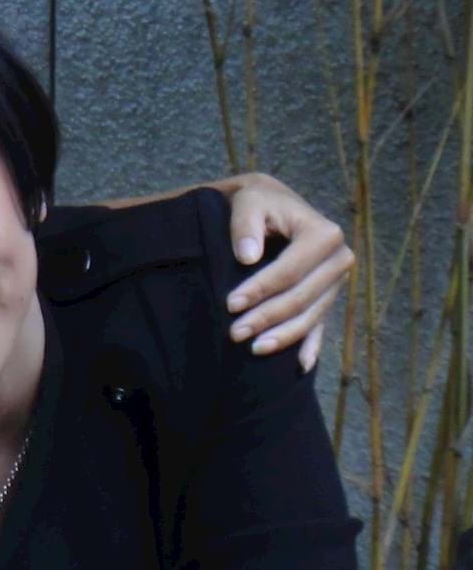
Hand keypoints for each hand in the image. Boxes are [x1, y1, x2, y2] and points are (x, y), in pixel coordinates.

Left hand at [220, 172, 352, 372]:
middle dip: (268, 317)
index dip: (261, 289)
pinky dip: (311, 346)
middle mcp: (338, 259)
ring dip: (284, 336)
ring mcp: (335, 281)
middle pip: (302, 298)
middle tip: (235, 333)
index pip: (290, 270)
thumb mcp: (249, 202)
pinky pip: (321, 325)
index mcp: (324, 234)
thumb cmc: (258, 203)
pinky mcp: (327, 296)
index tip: (231, 304)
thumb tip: (248, 256)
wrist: (272, 205)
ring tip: (254, 349)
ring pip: (311, 316)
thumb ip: (246, 226)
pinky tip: (300, 367)